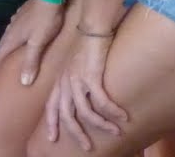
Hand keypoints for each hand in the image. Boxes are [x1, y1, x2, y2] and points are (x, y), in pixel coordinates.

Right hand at [0, 0, 67, 83]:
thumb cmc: (45, 21)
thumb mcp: (39, 43)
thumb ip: (30, 62)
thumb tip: (23, 82)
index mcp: (12, 39)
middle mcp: (10, 31)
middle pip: (1, 49)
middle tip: (0, 74)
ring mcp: (15, 22)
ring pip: (7, 40)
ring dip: (6, 51)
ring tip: (10, 60)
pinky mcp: (21, 17)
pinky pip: (14, 33)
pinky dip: (14, 42)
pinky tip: (20, 41)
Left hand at [45, 28, 127, 149]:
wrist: (91, 30)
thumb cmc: (84, 49)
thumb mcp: (72, 68)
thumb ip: (71, 84)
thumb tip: (76, 99)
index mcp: (59, 82)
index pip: (51, 106)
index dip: (51, 123)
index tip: (52, 138)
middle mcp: (65, 83)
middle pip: (66, 114)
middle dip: (76, 133)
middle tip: (87, 146)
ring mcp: (76, 79)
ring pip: (85, 111)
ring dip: (102, 124)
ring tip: (115, 131)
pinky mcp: (91, 76)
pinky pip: (102, 100)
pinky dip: (113, 111)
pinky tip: (123, 116)